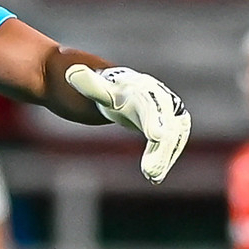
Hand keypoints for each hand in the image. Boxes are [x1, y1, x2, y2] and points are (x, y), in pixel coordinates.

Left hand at [64, 65, 190, 183]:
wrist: (121, 88)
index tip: (155, 136)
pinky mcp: (174, 122)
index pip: (149, 104)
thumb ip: (87, 84)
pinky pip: (175, 141)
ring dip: (165, 156)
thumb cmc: (106, 90)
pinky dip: (168, 157)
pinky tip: (156, 176)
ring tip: (153, 176)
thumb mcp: (95, 89)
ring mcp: (170, 109)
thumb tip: (72, 72)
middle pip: (165, 123)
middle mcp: (159, 97)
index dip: (153, 119)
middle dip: (160, 148)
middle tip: (150, 172)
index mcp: (139, 88)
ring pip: (174, 134)